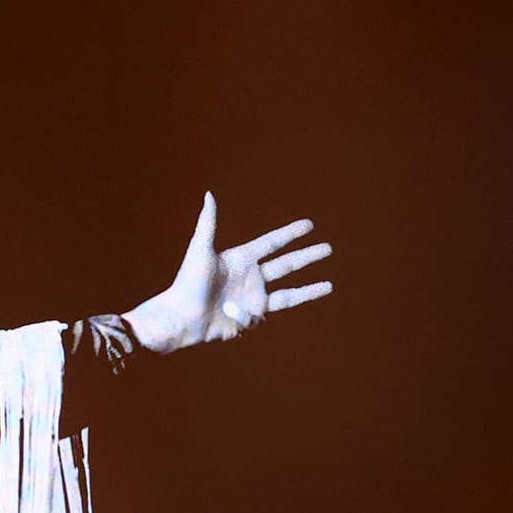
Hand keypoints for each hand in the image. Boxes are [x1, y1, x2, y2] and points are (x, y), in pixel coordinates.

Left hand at [123, 194, 333, 353]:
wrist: (181, 318)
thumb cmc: (186, 283)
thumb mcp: (200, 250)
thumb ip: (208, 223)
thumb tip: (209, 194)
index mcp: (240, 258)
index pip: (272, 242)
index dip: (290, 233)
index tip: (309, 224)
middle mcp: (250, 276)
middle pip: (286, 264)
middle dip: (307, 256)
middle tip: (328, 248)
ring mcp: (253, 296)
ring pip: (289, 290)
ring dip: (310, 288)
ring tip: (331, 284)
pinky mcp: (252, 315)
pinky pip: (277, 307)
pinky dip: (294, 301)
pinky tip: (302, 298)